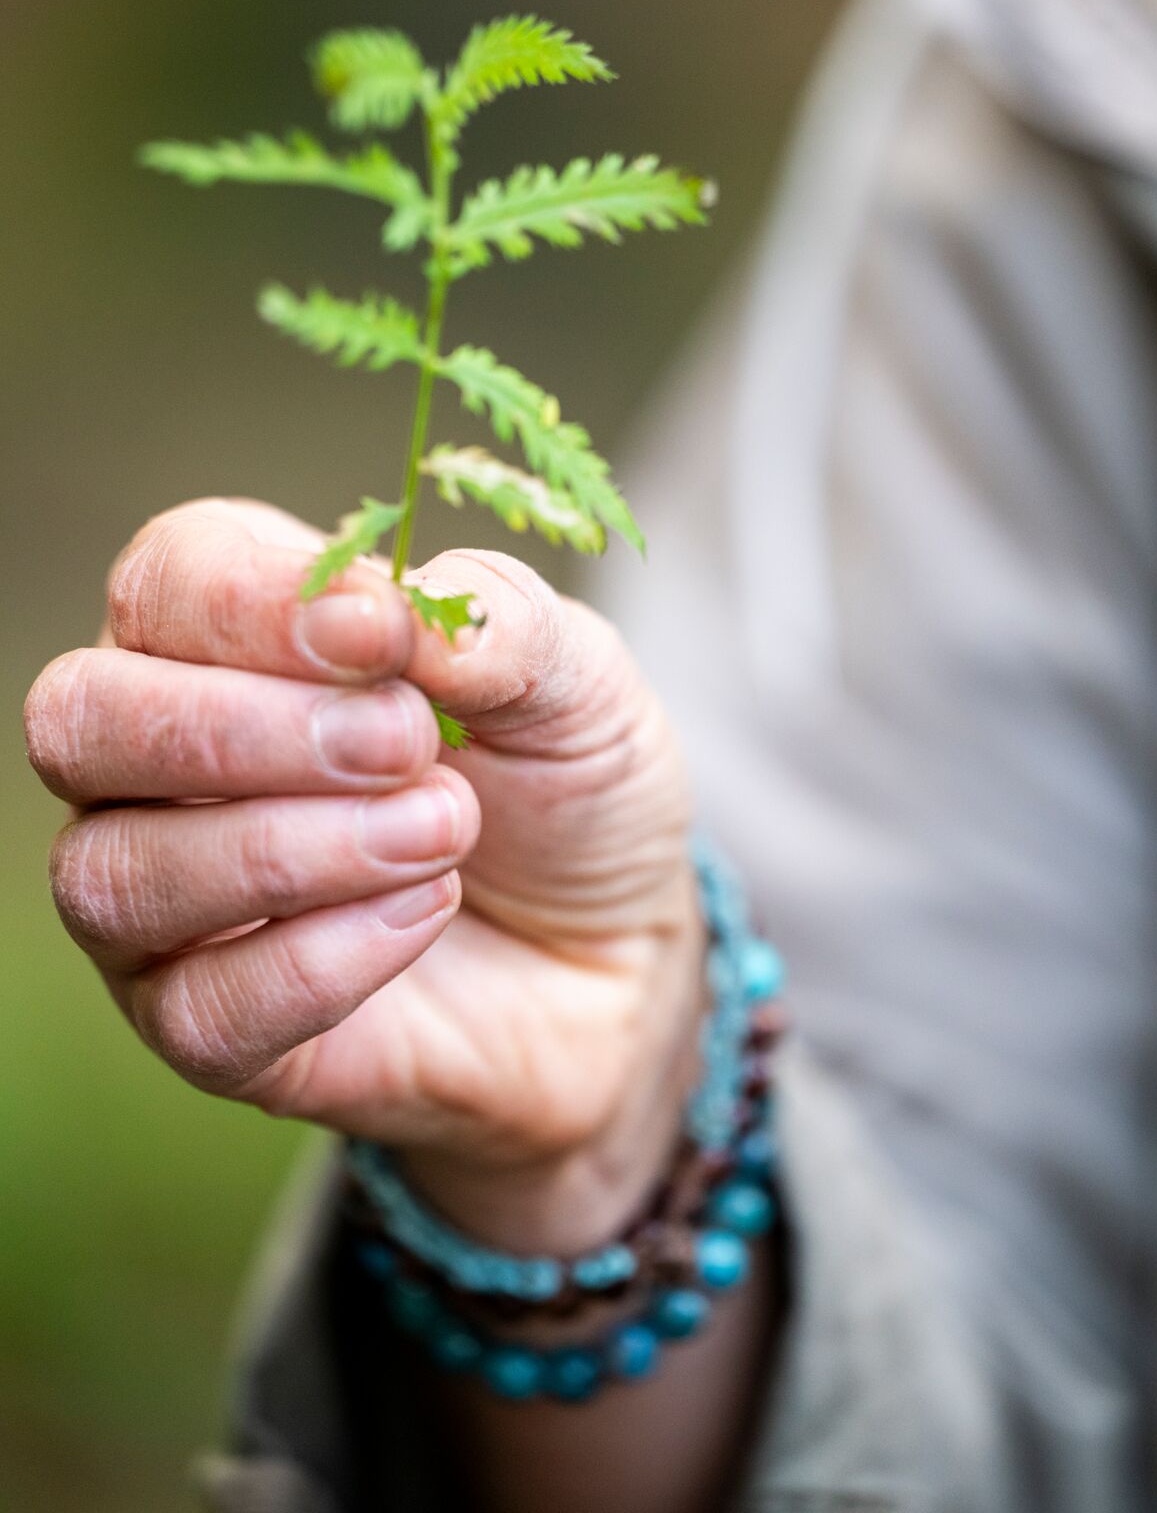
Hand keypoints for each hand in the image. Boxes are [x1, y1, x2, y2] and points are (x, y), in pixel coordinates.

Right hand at [24, 499, 699, 1247]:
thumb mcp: (580, 681)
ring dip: (291, 849)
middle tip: (408, 744)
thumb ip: (501, 624)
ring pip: (116, 873)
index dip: (253, 600)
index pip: (164, 582)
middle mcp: (159, 764)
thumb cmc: (564, 790)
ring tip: (446, 832)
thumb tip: (406, 612)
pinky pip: (196, 1008)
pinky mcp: (206, 1029)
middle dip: (242, 728)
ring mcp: (166, 905)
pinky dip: (320, 961)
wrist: (618, 958)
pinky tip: (424, 914)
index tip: (381, 633)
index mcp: (231, 638)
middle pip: (81, 721)